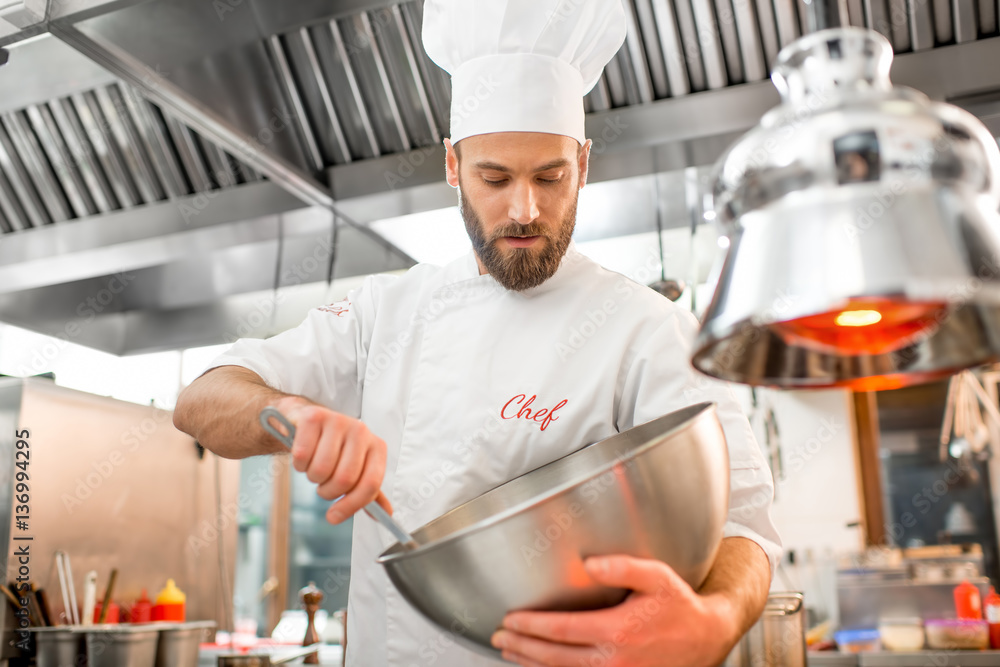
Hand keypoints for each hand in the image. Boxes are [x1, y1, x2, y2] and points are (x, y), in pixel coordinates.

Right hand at [270, 396, 390, 523]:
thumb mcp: (356, 468)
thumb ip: (369, 490)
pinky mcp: (314, 417)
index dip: (351, 505)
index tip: (334, 517)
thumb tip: (386, 513)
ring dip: (312, 477)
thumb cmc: (335, 448)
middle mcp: (361, 431)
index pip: (370, 484)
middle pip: (344, 480)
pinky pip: (302, 454)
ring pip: (321, 469)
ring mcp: (338, 421)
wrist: (309, 421)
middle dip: (328, 492)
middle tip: (323, 485)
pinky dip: (299, 464)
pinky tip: (304, 456)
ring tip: (314, 467)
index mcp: (377, 447)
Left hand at [490, 555, 740, 666]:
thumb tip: (588, 563)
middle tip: (499, 637)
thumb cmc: (680, 606)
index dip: (531, 625)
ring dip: (532, 664)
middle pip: (554, 656)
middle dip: (522, 647)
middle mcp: (615, 659)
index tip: (510, 619)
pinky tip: (540, 666)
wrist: (708, 639)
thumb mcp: (657, 577)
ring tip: (510, 653)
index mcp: (619, 630)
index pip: (561, 630)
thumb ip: (622, 567)